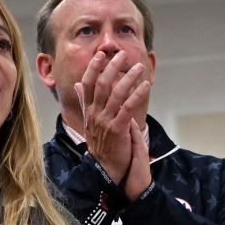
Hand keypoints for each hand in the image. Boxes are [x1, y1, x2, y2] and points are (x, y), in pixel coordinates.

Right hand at [75, 50, 151, 184]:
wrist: (107, 169)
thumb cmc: (102, 145)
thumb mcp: (90, 122)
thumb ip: (85, 102)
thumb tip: (78, 84)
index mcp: (88, 112)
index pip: (87, 85)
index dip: (93, 68)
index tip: (100, 55)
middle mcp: (95, 115)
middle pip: (102, 85)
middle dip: (112, 67)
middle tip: (122, 55)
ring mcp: (105, 122)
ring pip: (116, 93)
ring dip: (129, 78)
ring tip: (139, 67)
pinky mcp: (118, 129)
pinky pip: (128, 107)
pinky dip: (137, 94)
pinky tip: (145, 86)